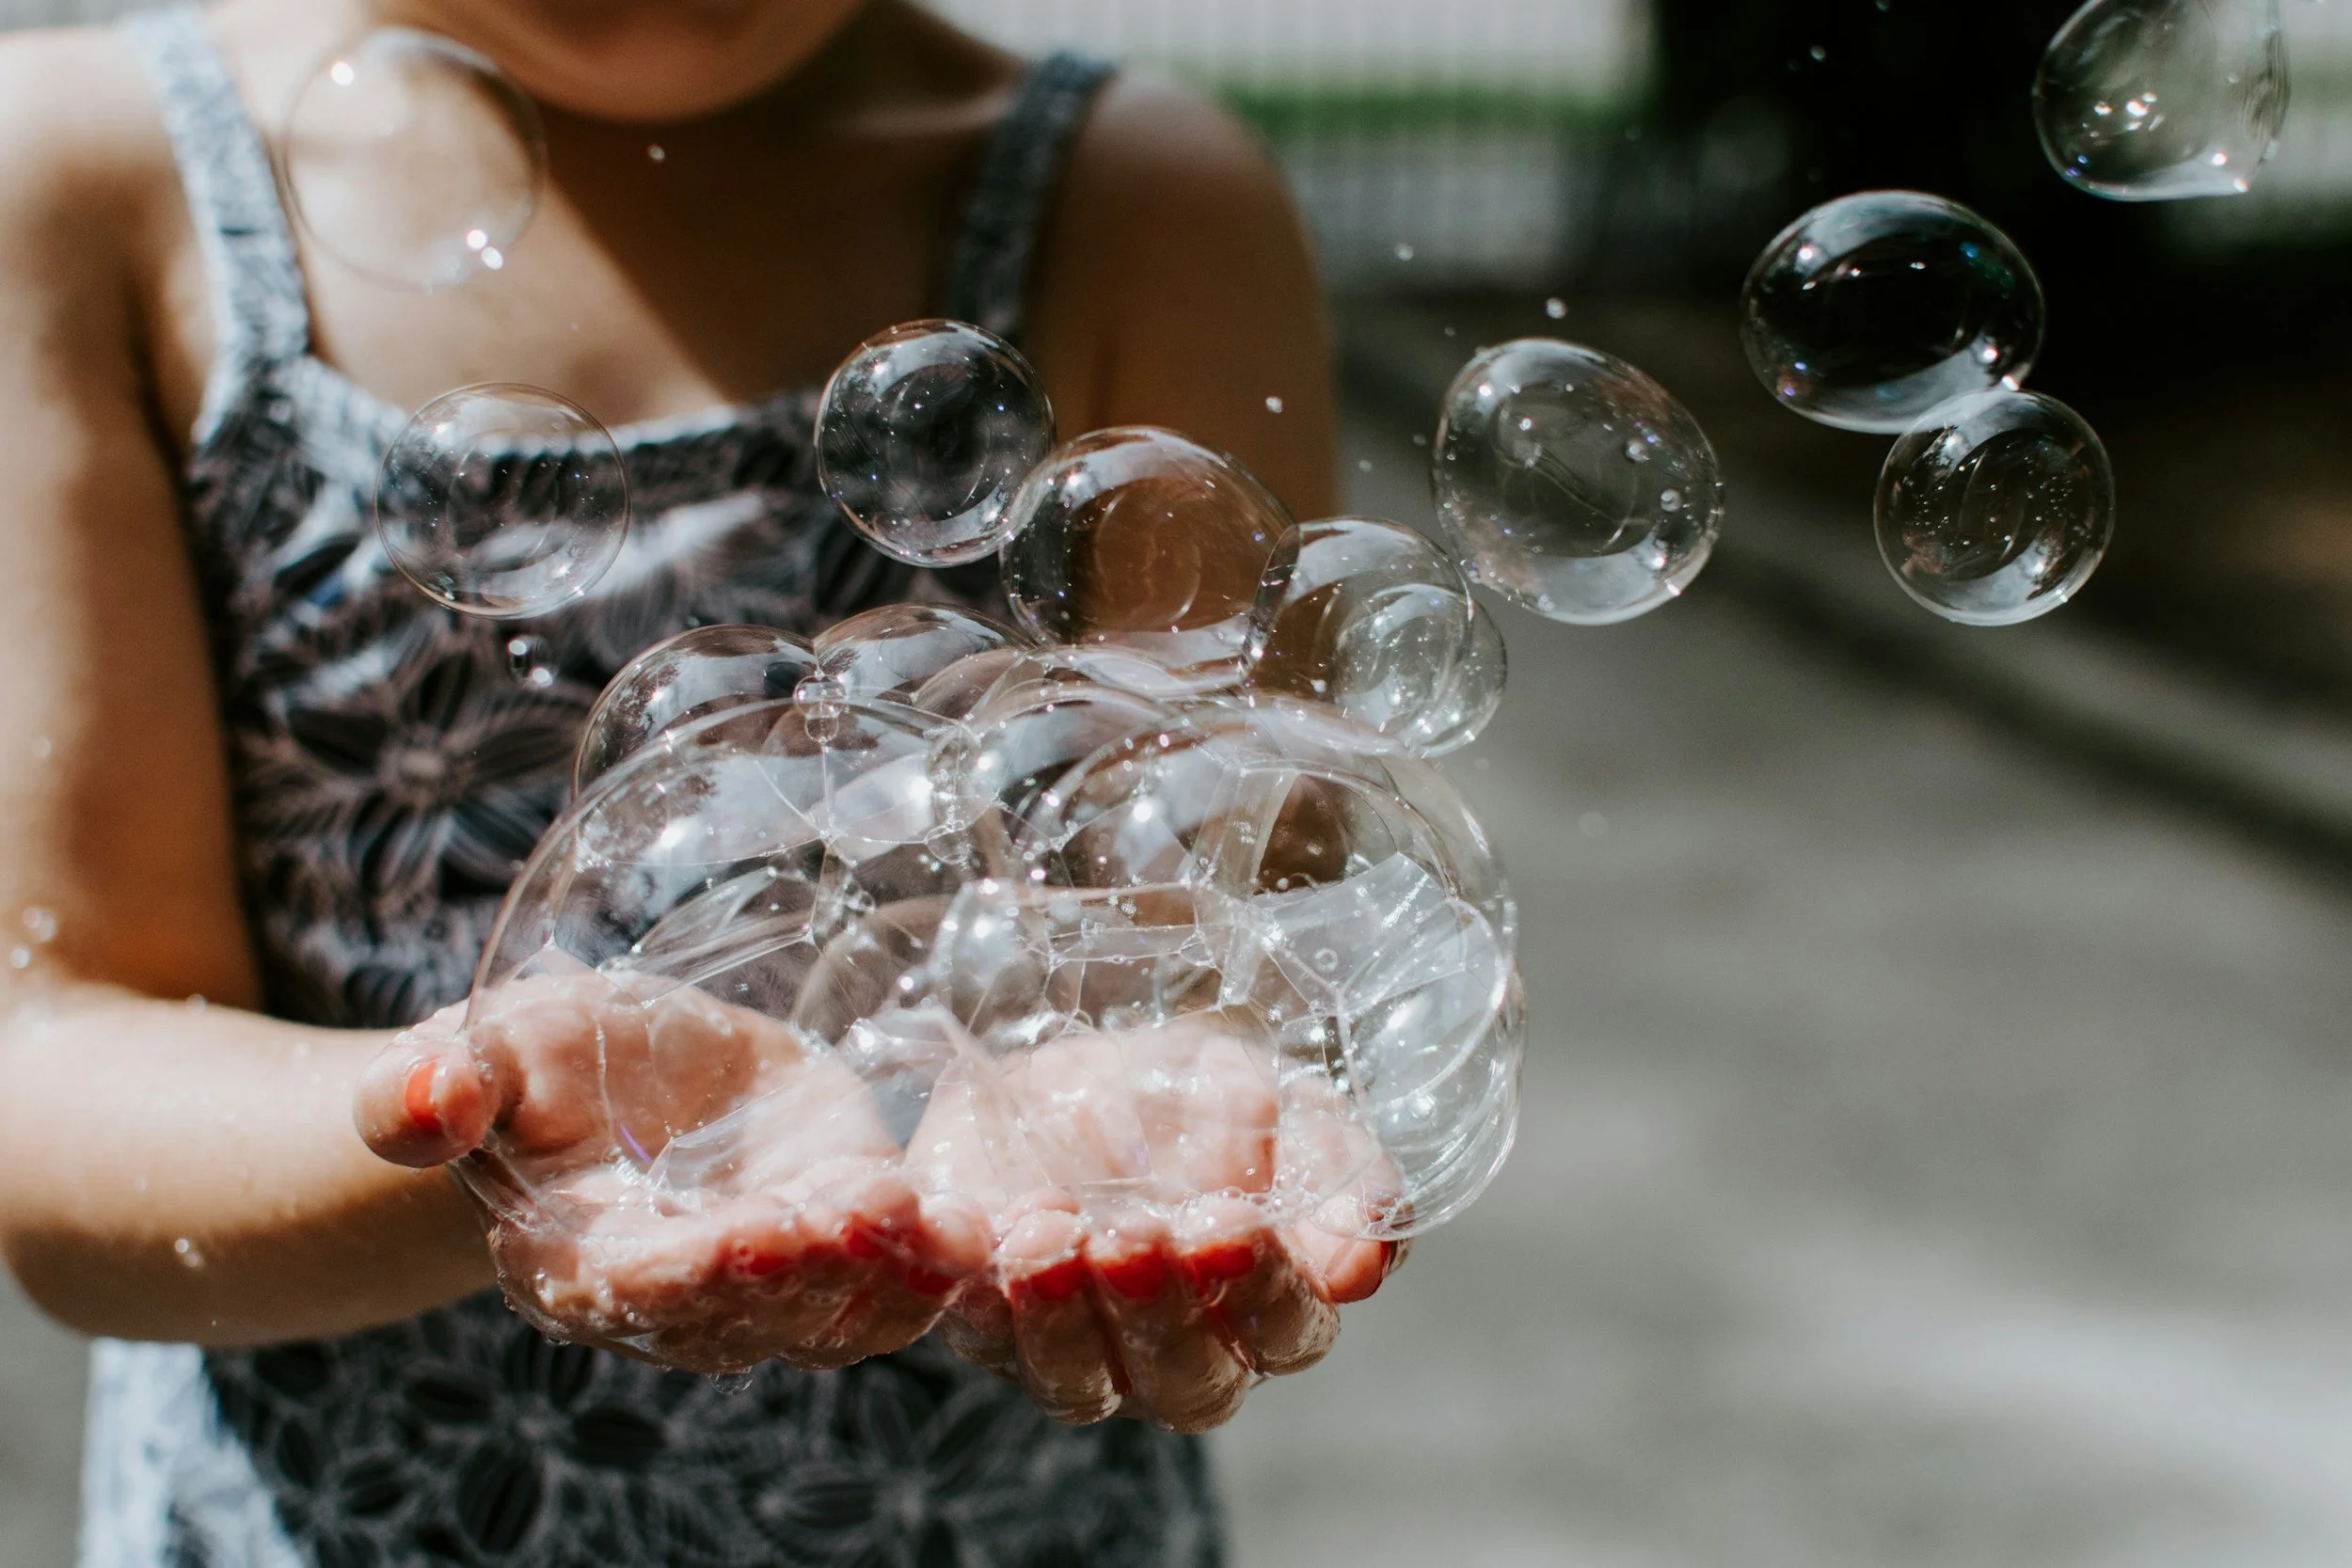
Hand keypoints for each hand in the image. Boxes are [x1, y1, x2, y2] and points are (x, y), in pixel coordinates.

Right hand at [354, 965, 986, 1374]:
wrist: (607, 1077)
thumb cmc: (533, 1066)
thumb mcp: (485, 1053)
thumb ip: (432, 1089)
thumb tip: (405, 1102)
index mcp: (582, 1267)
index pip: (642, 1288)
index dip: (700, 1269)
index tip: (755, 1229)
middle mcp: (683, 1301)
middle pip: (755, 1314)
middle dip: (813, 1274)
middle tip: (865, 1216)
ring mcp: (774, 1281)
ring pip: (842, 1313)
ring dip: (895, 1278)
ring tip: (939, 1223)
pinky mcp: (846, 1240)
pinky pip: (902, 1277)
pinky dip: (948, 1262)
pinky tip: (999, 1225)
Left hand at [906, 1015, 1402, 1431]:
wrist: (1065, 1067)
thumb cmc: (1188, 1096)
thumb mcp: (1271, 1100)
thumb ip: (1332, 1168)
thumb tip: (1367, 1249)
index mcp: (1267, 1304)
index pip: (1288, 1329)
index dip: (1267, 1290)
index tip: (1233, 1223)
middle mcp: (1176, 1351)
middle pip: (1187, 1378)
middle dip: (1161, 1308)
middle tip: (1137, 1236)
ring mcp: (1076, 1352)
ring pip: (1077, 1380)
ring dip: (1061, 1312)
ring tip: (1047, 1232)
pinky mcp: (985, 1324)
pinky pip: (975, 1331)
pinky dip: (968, 1281)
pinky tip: (967, 1226)